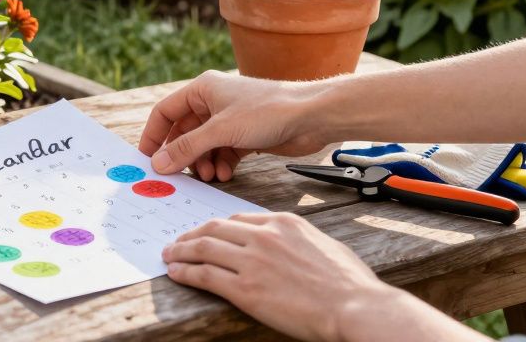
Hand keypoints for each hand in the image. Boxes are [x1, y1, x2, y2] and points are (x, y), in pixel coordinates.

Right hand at [139, 70, 326, 179]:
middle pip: (185, 132)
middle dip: (183, 155)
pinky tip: (226, 174)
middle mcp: (214, 103)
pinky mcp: (246, 136)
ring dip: (203, 163)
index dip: (154, 135)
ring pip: (204, 145)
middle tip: (179, 175)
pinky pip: (222, 152)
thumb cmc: (268, 111)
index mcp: (202, 90)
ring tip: (210, 175)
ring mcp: (230, 120)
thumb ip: (187, 148)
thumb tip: (158, 163)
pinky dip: (221, 164)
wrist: (311, 116)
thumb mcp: (220, 131)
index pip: (166, 112)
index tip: (147, 158)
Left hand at [163, 213, 478, 341]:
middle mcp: (264, 236)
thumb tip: (287, 246)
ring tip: (169, 256)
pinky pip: (204, 274)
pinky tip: (176, 273)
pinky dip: (185, 272)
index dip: (216, 226)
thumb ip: (297, 240)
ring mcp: (252, 261)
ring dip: (180, 251)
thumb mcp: (322, 245)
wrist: (356, 306)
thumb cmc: (350, 283)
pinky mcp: (245, 289)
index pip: (238, 218)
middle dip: (191, 234)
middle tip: (177, 241)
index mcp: (283, 223)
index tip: (205, 232)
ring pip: (203, 248)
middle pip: (214, 228)